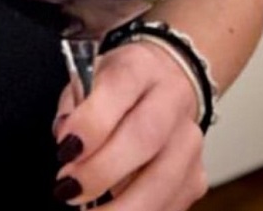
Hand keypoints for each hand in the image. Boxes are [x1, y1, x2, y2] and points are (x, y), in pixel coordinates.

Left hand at [52, 41, 206, 208]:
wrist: (169, 81)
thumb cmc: (119, 84)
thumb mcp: (89, 76)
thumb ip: (74, 106)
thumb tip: (65, 142)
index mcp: (139, 67)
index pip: (120, 87)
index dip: (92, 122)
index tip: (65, 149)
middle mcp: (172, 99)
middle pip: (145, 137)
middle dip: (102, 170)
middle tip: (68, 189)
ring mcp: (189, 139)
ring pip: (164, 179)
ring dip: (122, 205)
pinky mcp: (197, 175)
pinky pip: (172, 204)